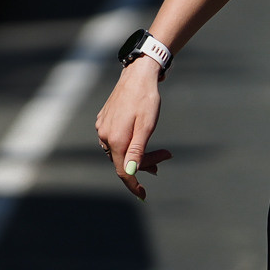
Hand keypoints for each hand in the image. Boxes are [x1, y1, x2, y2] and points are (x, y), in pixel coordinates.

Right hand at [94, 59, 172, 199]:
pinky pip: (115, 139)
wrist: (138, 74)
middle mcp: (105, 136)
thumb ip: (137, 150)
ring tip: (161, 152)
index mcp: (116, 140)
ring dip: (138, 154)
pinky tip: (141, 138)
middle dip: (145, 163)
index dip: (133, 185)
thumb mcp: (147, 126)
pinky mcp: (104, 119)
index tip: (143, 195)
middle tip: (167, 155)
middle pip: (123, 161)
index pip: (123, 171)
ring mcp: (103, 127)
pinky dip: (129, 143)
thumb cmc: (146, 99)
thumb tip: (129, 173)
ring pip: (120, 150)